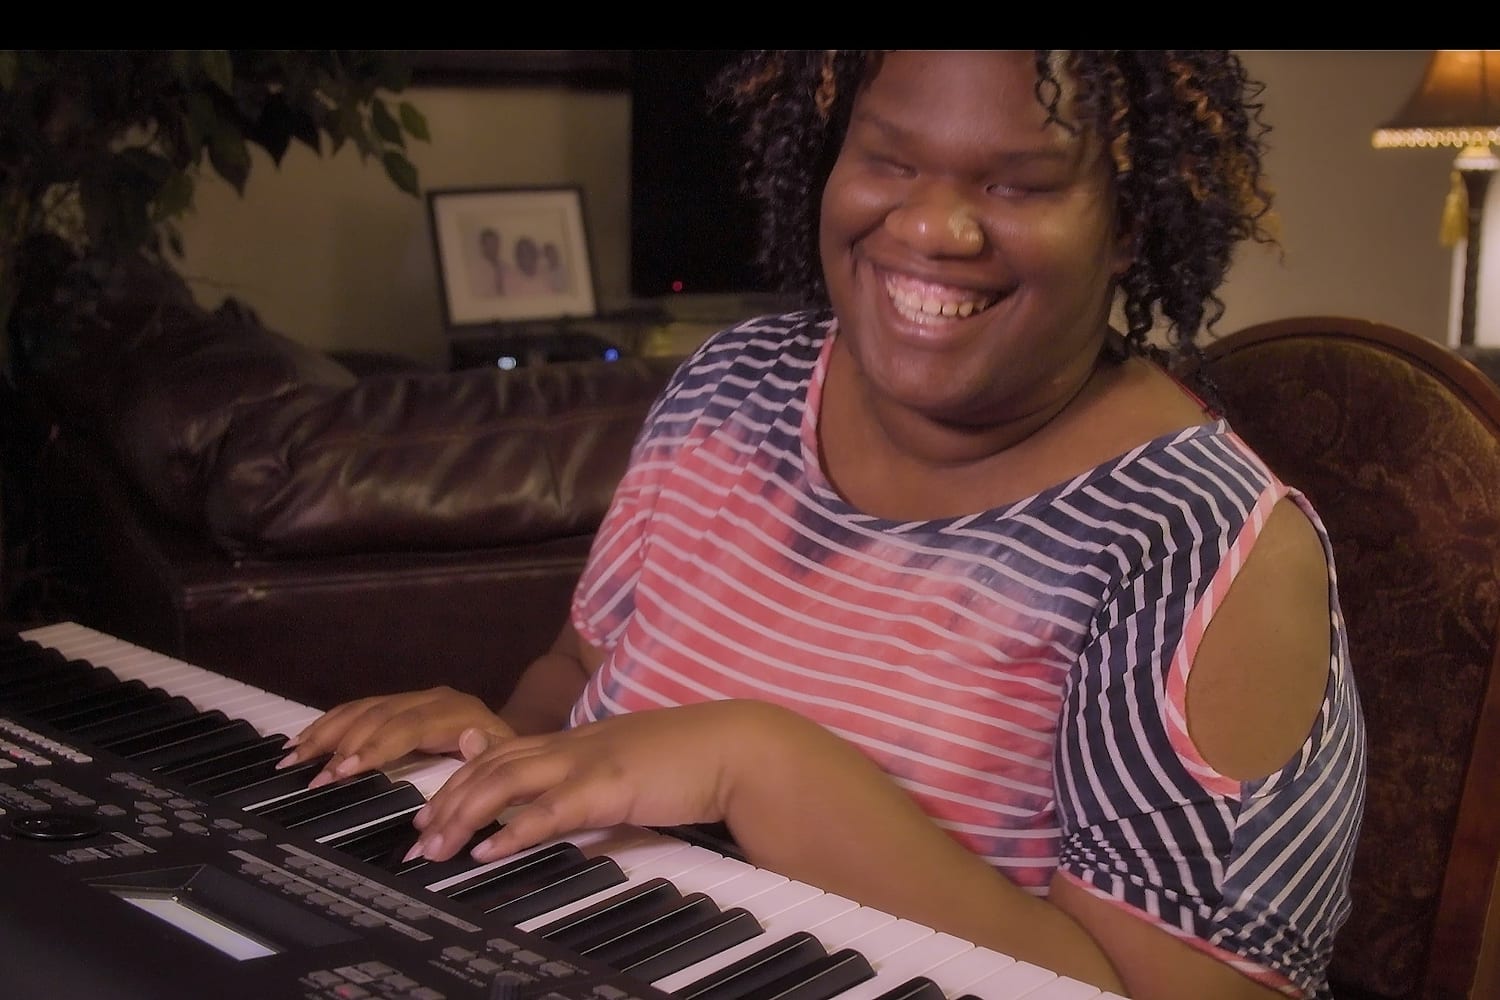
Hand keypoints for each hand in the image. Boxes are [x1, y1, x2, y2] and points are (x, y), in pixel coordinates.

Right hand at [277, 686, 513, 788]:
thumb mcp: (505, 756)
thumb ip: (487, 752)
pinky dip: (329, 725)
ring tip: (294, 758)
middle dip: (341, 745)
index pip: (408, 725)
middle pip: (377, 716)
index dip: (375, 747)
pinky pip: (359, 709)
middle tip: (311, 776)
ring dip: (325, 733)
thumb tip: (468, 741)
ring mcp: (411, 698)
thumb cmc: (504, 754)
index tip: (344, 770)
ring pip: (362, 709)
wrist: (509, 732)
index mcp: (456, 712)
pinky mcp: (398, 703)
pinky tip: (304, 741)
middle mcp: (430, 699)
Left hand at [403, 699, 790, 864]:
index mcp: (574, 740)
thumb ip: (584, 769)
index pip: (498, 753)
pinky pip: (548, 810)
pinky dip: (511, 830)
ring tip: (434, 846)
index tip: (428, 811)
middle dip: (445, 802)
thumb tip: (553, 789)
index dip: (457, 780)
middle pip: (488, 767)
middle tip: (416, 838)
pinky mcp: (608, 788)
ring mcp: (587, 762)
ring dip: (462, 815)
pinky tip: (486, 849)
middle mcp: (571, 745)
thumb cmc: (686, 759)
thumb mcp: (623, 760)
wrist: (735, 747)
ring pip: (504, 782)